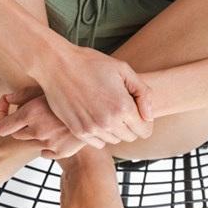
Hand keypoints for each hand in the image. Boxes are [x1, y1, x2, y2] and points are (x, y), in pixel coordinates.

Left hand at [0, 87, 84, 158]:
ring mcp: (49, 143)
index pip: (2, 127)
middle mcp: (37, 130)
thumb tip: (8, 98)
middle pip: (16, 134)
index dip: (0, 118)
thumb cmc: (72, 90)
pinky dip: (47, 144)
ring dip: (35, 133)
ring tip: (49, 119)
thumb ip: (24, 94)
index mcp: (31, 113)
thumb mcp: (48, 87)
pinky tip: (57, 131)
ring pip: (32, 142)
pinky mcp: (60, 152)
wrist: (99, 107)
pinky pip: (45, 152)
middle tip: (30, 114)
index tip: (6, 109)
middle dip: (20, 124)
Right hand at [38, 45, 153, 148]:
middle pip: (131, 137)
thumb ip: (143, 93)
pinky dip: (100, 133)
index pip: (144, 131)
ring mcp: (92, 129)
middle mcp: (108, 122)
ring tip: (106, 108)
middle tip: (121, 106)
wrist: (58, 65)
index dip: (145, 122)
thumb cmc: (92, 64)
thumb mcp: (123, 70)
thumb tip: (149, 116)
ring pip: (114, 140)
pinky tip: (96, 116)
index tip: (138, 111)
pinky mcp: (78, 131)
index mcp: (123, 107)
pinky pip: (99, 143)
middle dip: (131, 124)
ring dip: (115, 129)